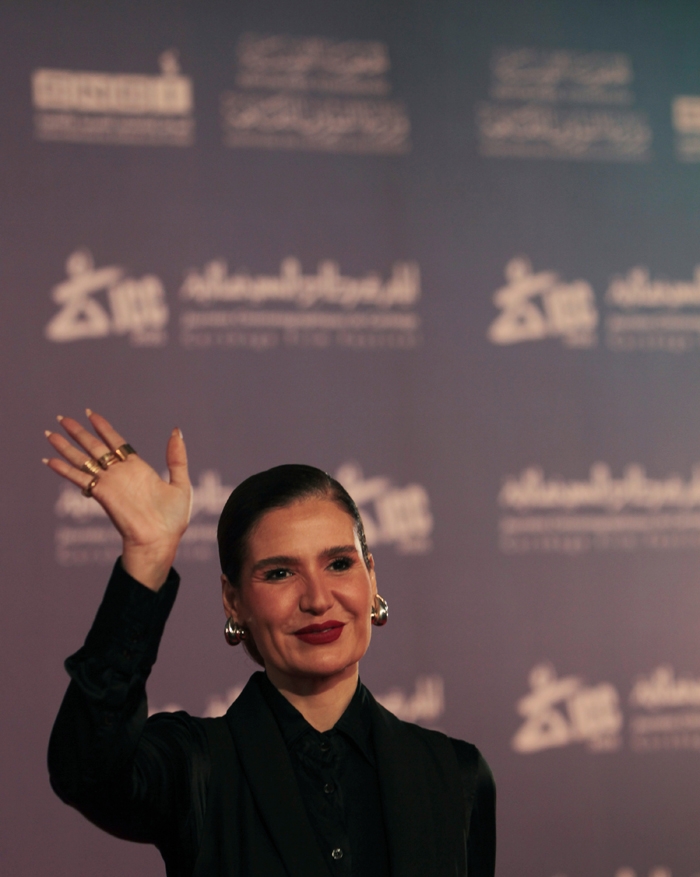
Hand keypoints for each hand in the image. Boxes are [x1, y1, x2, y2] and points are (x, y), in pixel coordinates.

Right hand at [44, 410, 192, 589]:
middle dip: (78, 432)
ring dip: (65, 447)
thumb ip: (177, 458)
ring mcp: (109, 483)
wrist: (160, 541)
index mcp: (138, 468)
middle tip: (62, 418)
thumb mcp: (180, 484)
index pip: (116, 442)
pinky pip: (79, 478)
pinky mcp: (102, 493)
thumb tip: (176, 431)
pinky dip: (64, 470)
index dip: (103, 428)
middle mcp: (120, 473)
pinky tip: (49, 460)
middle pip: (94, 447)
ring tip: (49, 433)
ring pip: (82, 459)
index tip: (91, 414)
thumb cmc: (172, 519)